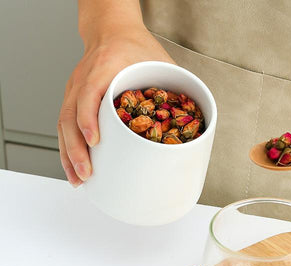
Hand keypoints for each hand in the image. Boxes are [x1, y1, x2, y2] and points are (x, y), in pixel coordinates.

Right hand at [58, 29, 173, 186]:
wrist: (111, 30)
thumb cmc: (135, 47)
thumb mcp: (159, 61)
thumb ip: (173, 87)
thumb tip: (195, 119)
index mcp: (104, 67)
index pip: (88, 93)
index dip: (88, 118)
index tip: (94, 140)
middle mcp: (84, 79)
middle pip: (70, 116)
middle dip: (76, 149)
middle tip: (88, 174)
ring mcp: (75, 89)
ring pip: (63, 125)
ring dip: (69, 155)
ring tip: (79, 179)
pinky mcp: (73, 98)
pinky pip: (64, 125)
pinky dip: (67, 148)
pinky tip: (73, 165)